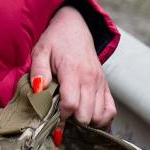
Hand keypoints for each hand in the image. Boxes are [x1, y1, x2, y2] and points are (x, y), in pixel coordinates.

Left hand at [29, 5, 114, 126]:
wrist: (75, 27)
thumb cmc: (55, 40)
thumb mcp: (40, 51)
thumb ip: (38, 70)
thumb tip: (38, 90)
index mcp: (72, 70)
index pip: (71, 103)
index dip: (61, 116)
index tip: (52, 118)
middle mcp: (90, 78)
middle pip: (86, 114)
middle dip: (73, 122)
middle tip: (61, 120)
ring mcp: (100, 83)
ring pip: (100, 116)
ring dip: (87, 122)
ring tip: (73, 119)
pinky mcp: (105, 85)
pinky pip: (111, 110)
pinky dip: (102, 119)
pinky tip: (88, 119)